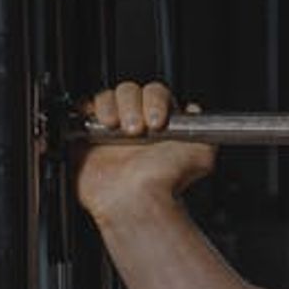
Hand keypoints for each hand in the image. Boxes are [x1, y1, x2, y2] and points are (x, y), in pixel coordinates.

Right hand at [74, 80, 215, 220]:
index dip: (155, 100)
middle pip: (129, 90)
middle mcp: (135, 122)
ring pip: (107, 96)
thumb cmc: (166, 181)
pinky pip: (83, 109)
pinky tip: (101, 125)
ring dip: (111, 107)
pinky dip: (89, 110)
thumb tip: (196, 110)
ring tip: (117, 129)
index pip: (155, 92)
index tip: (157, 121)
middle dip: (132, 104)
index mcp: (160, 122)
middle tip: (136, 129)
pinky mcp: (87, 136)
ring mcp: (110, 129)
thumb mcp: (202, 154)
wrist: (139, 198)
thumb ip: (205, 130)